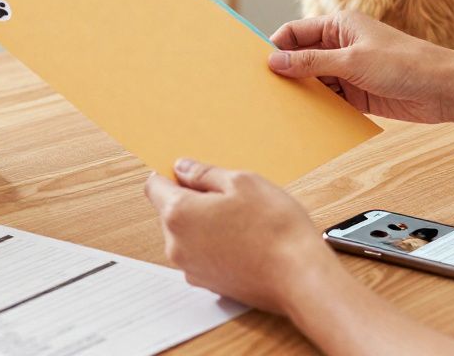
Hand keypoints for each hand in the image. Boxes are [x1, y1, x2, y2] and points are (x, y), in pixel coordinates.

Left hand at [144, 159, 338, 313]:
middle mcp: (176, 245)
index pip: (154, 186)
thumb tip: (183, 168)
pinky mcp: (208, 284)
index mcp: (178, 214)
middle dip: (193, 200)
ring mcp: (190, 268)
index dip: (170, 174)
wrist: (299, 277)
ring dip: (205, 223)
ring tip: (242, 220)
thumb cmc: (274, 229)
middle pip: (171, 212)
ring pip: (188, 234)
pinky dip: (215, 245)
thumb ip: (205, 173)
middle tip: (229, 196)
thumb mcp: (242, 182)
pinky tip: (244, 240)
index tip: (190, 172)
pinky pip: (202, 254)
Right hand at [268, 10, 453, 123]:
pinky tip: (304, 119)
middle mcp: (341, 45)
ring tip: (281, 108)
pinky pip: (330, 99)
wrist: (442, 89)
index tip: (257, 65)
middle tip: (264, 90)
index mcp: (339, 25)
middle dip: (286, 72)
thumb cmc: (403, 64)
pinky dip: (318, 107)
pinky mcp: (357, 94)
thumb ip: (312, 62)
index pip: (296, 32)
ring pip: (314, 80)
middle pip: (302, 57)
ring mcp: (348, 70)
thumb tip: (275, 61)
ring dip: (302, 92)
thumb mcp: (352, 61)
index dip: (276, 46)